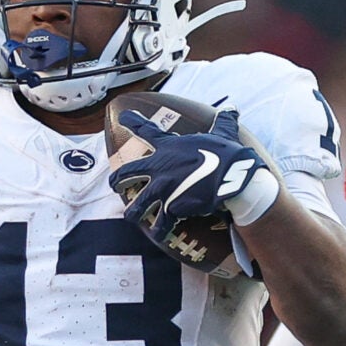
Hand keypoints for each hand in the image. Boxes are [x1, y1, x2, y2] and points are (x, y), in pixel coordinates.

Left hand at [121, 110, 278, 244]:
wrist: (231, 177)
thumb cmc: (227, 154)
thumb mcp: (223, 133)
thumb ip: (223, 121)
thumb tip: (231, 109)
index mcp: (169, 147)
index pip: (146, 130)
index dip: (133, 122)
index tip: (123, 117)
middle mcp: (159, 168)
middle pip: (127, 173)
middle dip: (117, 180)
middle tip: (114, 184)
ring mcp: (163, 189)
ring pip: (137, 206)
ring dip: (133, 213)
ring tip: (131, 217)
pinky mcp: (171, 208)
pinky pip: (160, 225)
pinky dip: (159, 232)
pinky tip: (158, 236)